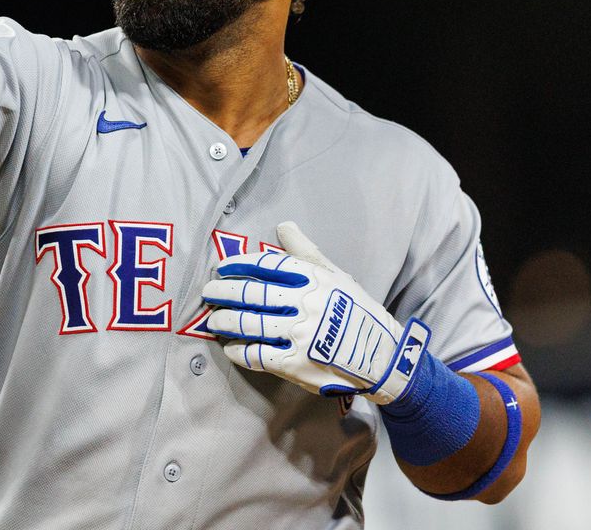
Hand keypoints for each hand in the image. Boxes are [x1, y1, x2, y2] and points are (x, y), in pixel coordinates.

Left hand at [201, 220, 431, 403]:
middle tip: (208, 292)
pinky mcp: (296, 364)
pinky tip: (230, 348)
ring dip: (225, 321)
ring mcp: (300, 335)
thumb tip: (283, 225)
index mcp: (315, 280)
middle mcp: (306, 304)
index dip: (240, 265)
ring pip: (250, 324)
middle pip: (252, 293)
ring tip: (213, 320)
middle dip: (224, 292)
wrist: (382, 357)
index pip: (268, 266)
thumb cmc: (357, 311)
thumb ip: (306, 252)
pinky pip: (257, 355)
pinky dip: (239, 351)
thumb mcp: (337, 276)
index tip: (223, 268)